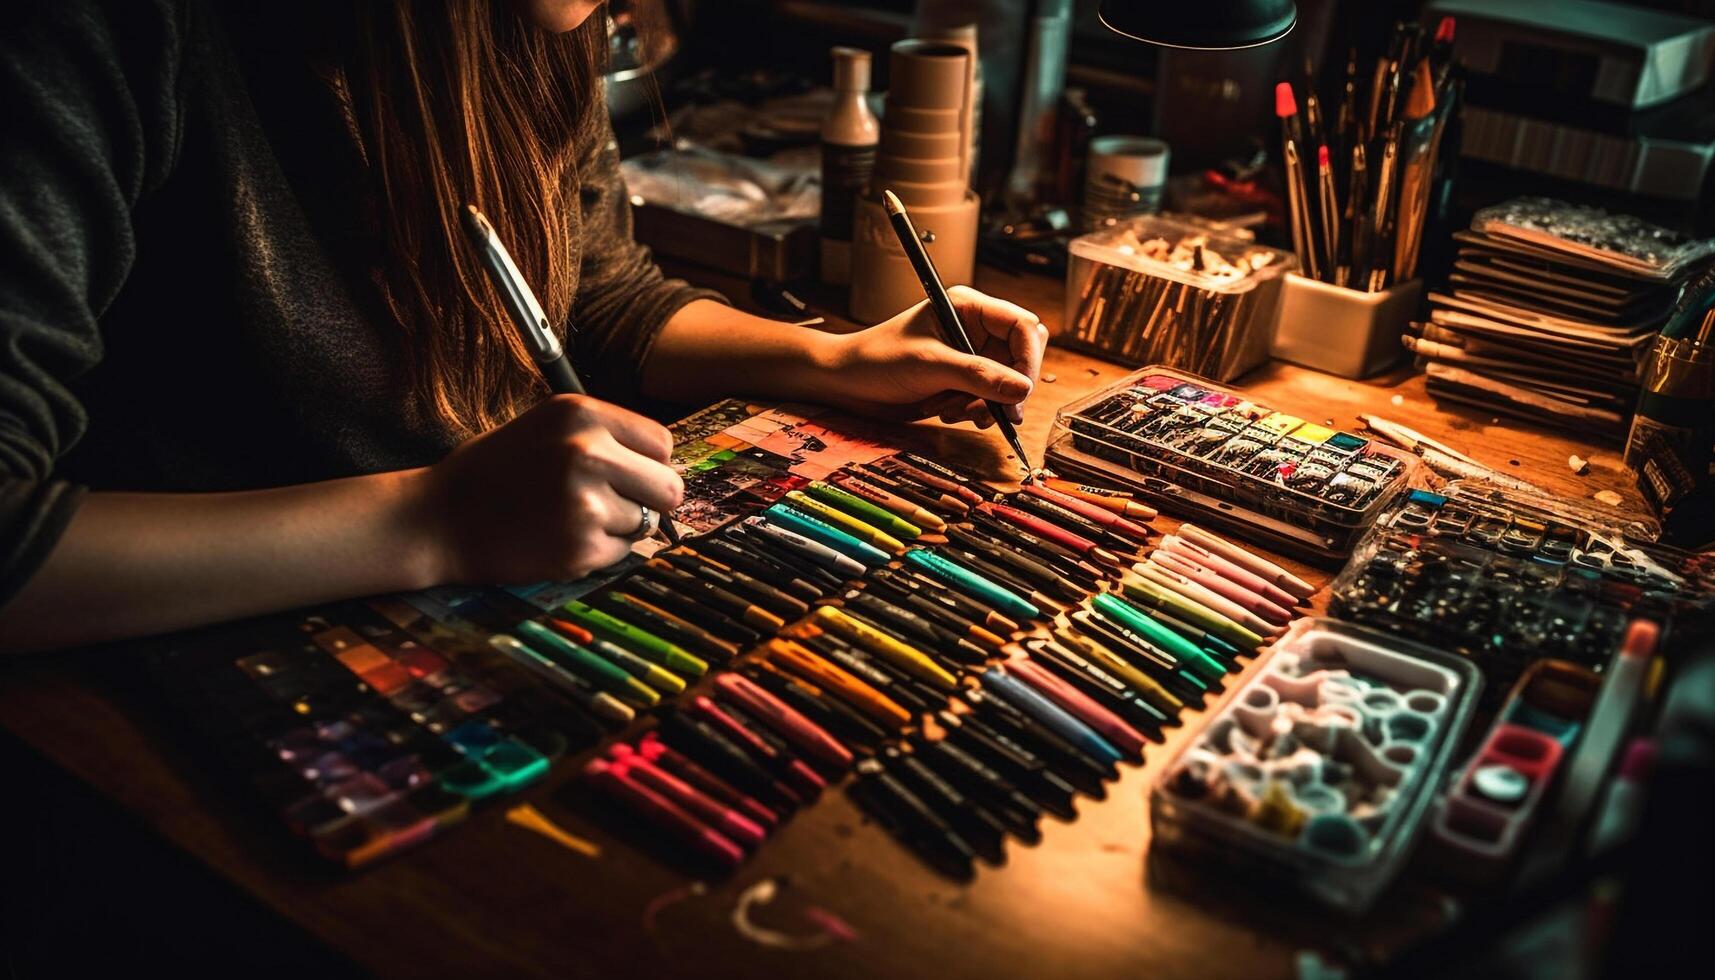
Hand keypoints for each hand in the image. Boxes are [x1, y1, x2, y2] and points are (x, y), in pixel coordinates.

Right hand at [414, 395, 683, 582]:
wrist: (437, 519)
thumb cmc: (496, 472)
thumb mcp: (548, 427)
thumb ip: (607, 437)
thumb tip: (670, 463)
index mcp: (581, 414)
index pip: (662, 443)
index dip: (650, 464)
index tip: (630, 475)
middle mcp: (587, 453)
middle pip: (670, 488)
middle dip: (652, 501)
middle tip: (617, 505)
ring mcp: (585, 503)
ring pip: (645, 524)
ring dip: (618, 526)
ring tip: (568, 516)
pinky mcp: (580, 548)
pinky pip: (621, 553)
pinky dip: (599, 552)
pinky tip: (559, 538)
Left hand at [821, 286, 1047, 426]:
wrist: (847, 383)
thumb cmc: (878, 359)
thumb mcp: (929, 365)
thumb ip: (977, 375)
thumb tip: (1022, 390)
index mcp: (969, 307)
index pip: (1022, 327)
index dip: (1028, 360)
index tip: (1020, 393)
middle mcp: (975, 328)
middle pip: (1022, 355)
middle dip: (1009, 387)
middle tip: (995, 412)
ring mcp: (970, 355)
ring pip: (1007, 383)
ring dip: (987, 404)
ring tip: (951, 410)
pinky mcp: (963, 380)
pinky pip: (989, 398)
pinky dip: (976, 411)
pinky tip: (946, 412)